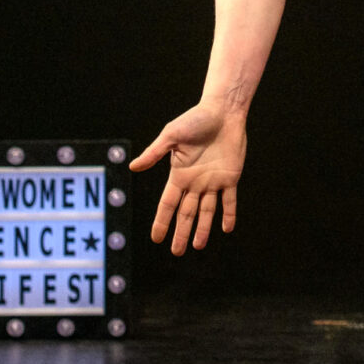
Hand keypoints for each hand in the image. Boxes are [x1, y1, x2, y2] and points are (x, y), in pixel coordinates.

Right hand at [132, 100, 245, 254]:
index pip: (168, 204)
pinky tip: (227, 228)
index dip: (162, 222)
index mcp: (179, 175)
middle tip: (176, 252)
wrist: (222, 111)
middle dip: (181, 232)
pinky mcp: (230, 177)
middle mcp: (195, 182)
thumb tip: (133, 167)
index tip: (156, 239)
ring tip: (198, 246)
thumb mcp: (171, 136)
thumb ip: (155, 153)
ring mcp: (213, 181)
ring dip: (203, 229)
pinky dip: (228, 214)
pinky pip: (229, 200)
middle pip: (186, 213)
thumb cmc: (195, 119)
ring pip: (207, 211)